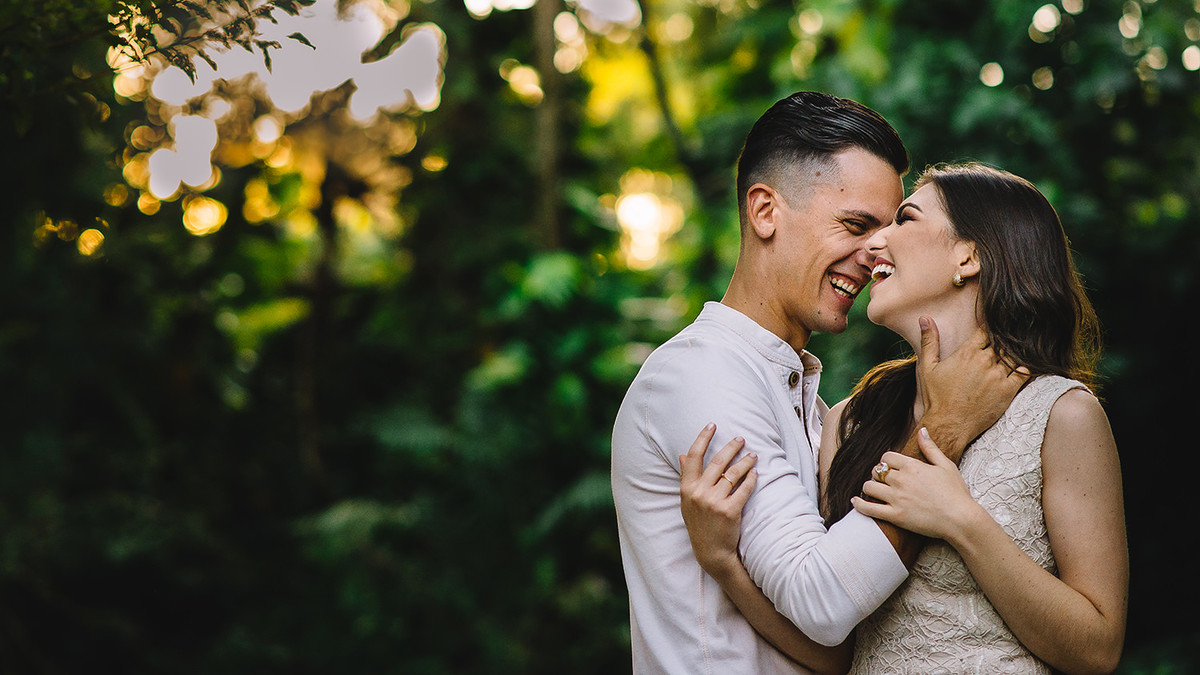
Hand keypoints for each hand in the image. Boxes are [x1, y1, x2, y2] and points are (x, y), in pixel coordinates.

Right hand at [679, 424, 756, 575]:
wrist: (711, 552)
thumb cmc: (699, 524)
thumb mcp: (687, 501)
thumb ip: (686, 477)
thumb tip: (682, 455)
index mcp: (687, 488)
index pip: (694, 456)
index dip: (703, 438)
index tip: (712, 425)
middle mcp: (699, 493)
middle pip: (717, 461)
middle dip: (731, 447)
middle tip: (741, 438)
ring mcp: (714, 502)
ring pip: (733, 473)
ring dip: (745, 461)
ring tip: (753, 455)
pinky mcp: (729, 511)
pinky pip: (744, 489)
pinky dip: (751, 479)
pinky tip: (756, 473)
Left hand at [851, 428, 981, 539]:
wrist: (961, 519)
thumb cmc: (956, 493)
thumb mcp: (946, 465)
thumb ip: (930, 447)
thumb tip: (922, 430)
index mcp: (912, 466)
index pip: (887, 457)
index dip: (886, 462)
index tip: (890, 468)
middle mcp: (901, 480)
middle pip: (876, 471)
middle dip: (878, 474)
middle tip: (882, 480)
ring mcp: (897, 498)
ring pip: (869, 487)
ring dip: (869, 487)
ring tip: (873, 490)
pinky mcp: (895, 516)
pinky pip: (869, 508)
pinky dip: (859, 504)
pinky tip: (855, 501)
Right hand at [917, 316, 1028, 459]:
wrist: (948, 424)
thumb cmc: (937, 397)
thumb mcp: (927, 367)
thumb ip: (929, 341)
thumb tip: (925, 318)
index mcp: (966, 353)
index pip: (986, 331)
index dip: (989, 331)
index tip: (992, 333)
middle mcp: (984, 361)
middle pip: (1001, 342)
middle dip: (1002, 342)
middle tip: (1006, 341)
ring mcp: (997, 376)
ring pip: (1014, 356)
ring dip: (1014, 354)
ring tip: (1016, 353)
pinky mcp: (1008, 390)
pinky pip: (1024, 373)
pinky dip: (1026, 367)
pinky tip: (1025, 366)